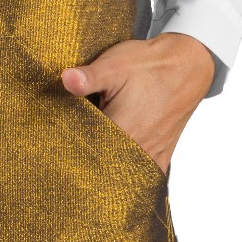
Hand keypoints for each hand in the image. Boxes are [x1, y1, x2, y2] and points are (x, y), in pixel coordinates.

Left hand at [60, 32, 215, 176]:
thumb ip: (89, 76)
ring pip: (121, 176)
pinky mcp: (162, 156)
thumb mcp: (114, 64)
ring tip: (86, 164)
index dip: (67, 152)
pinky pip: (141, 176)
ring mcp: (152, 155)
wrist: (187, 65)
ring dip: (105, 171)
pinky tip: (113, 170)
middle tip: (65, 158)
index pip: (85, 153)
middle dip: (84, 165)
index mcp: (123, 130)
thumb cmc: (149, 64)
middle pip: (103, 169)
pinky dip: (126, 175)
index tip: (54, 148)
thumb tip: (65, 79)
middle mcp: (139, 149)